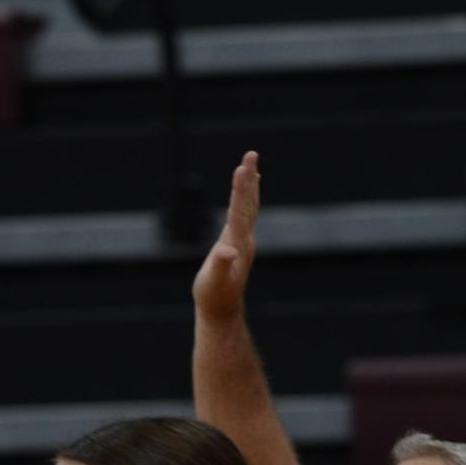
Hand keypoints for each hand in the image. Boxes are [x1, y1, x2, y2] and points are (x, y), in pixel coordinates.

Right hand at [192, 150, 259, 322]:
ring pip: (249, 206)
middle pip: (248, 203)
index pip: (239, 210)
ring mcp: (245, 240)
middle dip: (248, 178)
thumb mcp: (213, 281)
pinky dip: (248, 196)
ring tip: (252, 163)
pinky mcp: (240, 242)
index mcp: (238, 244)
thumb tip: (228, 251)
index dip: (240, 189)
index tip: (242, 168)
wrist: (223, 310)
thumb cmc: (214, 296)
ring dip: (251, 184)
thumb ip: (220, 264)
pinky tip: (250, 188)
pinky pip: (246, 213)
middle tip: (251, 154)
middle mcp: (245, 239)